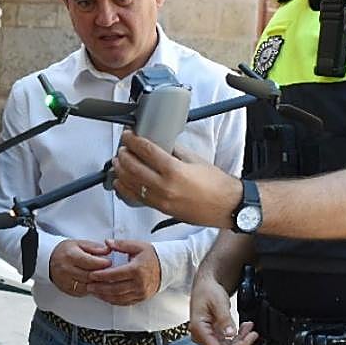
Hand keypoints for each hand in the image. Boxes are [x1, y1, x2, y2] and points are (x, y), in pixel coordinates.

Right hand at [48, 239, 111, 297]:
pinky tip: (98, 285)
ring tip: (108, 280)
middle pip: (91, 276)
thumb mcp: (79, 243)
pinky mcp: (68, 290)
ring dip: (99, 284)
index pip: (91, 263)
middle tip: (114, 272)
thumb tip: (108, 250)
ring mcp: (67, 282)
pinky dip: (93, 289)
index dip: (103, 263)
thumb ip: (94, 247)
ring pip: (88, 286)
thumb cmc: (65, 251)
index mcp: (71, 256)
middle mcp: (67, 270)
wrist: (49, 260)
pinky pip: (84, 292)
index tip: (110, 262)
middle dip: (104, 275)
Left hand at [87, 239, 160, 305]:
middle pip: (115, 288)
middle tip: (89, 286)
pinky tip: (105, 297)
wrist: (167, 267)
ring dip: (105, 296)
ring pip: (119, 297)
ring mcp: (141, 292)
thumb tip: (106, 242)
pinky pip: (125, 302)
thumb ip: (121, 244)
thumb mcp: (137, 246)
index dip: (101, 276)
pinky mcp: (141, 298)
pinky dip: (113, 300)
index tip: (91, 275)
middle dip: (100, 288)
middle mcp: (139, 283)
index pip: (114, 274)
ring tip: (94, 292)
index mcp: (136, 269)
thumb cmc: (151, 255)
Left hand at [111, 135, 240, 227]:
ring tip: (118, 162)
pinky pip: (137, 198)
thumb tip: (161, 143)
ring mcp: (161, 200)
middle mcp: (165, 186)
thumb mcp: (195, 159)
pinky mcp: (161, 209)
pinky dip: (126, 189)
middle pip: (133, 167)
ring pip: (131, 184)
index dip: (133, 140)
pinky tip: (121, 182)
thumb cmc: (217, 184)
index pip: (146, 150)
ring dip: (121, 171)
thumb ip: (175, 150)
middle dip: (124, 154)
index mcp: (174, 170)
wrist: (227, 206)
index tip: (128, 135)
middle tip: (123, 147)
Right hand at [189, 270, 256, 344]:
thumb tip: (230, 334)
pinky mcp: (214, 335)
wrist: (205, 285)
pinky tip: (245, 327)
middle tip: (254, 334)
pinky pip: (228, 341)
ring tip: (250, 327)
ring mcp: (208, 336)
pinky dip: (239, 336)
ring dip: (241, 339)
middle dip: (241, 344)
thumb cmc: (208, 291)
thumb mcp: (218, 302)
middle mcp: (201, 336)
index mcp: (199, 328)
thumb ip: (224, 319)